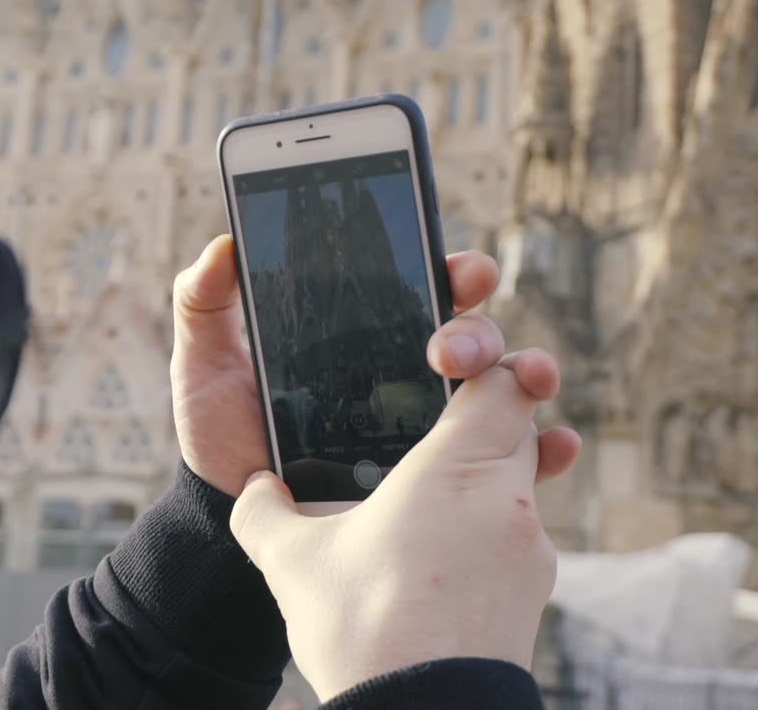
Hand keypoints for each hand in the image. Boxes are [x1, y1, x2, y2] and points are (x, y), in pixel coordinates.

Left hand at [170, 234, 523, 496]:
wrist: (228, 514)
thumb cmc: (219, 430)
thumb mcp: (202, 361)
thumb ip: (203, 301)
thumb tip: (223, 243)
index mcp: (359, 331)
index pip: (418, 284)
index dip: (450, 267)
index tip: (459, 270)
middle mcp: (404, 370)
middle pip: (468, 331)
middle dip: (476, 330)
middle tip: (447, 352)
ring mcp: (427, 423)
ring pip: (498, 385)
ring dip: (524, 373)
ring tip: (526, 383)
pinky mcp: (440, 478)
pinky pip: (505, 459)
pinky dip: (542, 449)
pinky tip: (555, 447)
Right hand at [229, 351, 580, 701]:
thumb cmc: (363, 629)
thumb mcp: (292, 561)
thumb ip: (264, 511)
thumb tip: (255, 491)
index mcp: (458, 467)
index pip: (505, 380)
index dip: (484, 364)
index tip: (448, 369)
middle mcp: (507, 499)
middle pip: (517, 426)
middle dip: (475, 422)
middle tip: (425, 437)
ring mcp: (530, 550)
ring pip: (518, 483)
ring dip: (479, 482)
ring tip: (420, 508)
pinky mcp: (531, 594)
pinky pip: (513, 537)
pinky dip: (483, 534)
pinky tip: (432, 561)